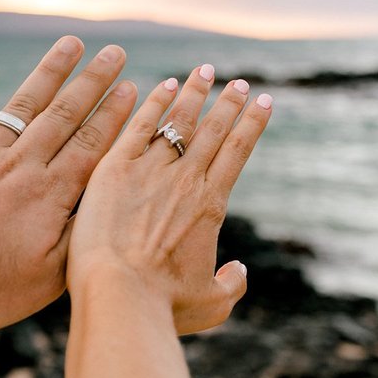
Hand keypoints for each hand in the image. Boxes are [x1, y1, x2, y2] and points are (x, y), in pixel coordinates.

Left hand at [0, 36, 136, 330]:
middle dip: (92, 82)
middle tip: (114, 53)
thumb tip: (107, 207)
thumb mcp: (46, 278)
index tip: (131, 86)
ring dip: (49, 73)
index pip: (91, 145)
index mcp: (50, 193)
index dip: (113, 115)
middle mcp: (21, 164)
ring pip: (24, 105)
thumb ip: (79, 239)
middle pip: (64, 115)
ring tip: (70, 44)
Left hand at [67, 66, 272, 333]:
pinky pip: (138, 126)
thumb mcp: (211, 304)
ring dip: (194, 93)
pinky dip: (153, 103)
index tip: (264, 101)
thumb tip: (238, 269)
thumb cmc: (164, 306)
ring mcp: (149, 170)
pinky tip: (163, 85)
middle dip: (228, 102)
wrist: (119, 295)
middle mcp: (185, 179)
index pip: (237, 152)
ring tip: (205, 71)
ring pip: (178, 121)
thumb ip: (232, 284)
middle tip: (239, 81)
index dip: (252, 124)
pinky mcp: (114, 168)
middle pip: (213, 130)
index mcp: (210, 206)